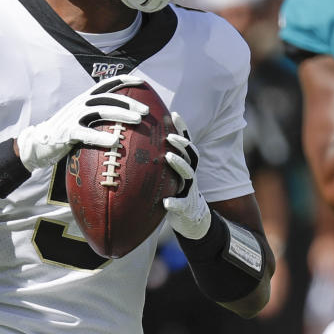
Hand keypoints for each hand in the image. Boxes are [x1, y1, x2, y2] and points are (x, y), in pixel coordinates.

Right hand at [16, 75, 147, 170]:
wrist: (38, 144)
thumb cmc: (66, 133)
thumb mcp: (82, 119)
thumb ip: (98, 116)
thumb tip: (123, 120)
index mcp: (85, 99)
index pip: (107, 84)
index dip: (124, 80)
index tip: (142, 82)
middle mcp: (81, 104)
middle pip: (108, 98)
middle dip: (129, 102)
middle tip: (146, 111)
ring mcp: (73, 116)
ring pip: (101, 110)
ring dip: (121, 114)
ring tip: (138, 120)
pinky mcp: (66, 132)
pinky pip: (86, 133)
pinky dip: (101, 137)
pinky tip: (114, 141)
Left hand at [163, 111, 211, 238]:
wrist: (192, 219)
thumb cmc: (176, 191)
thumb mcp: (172, 174)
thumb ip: (163, 159)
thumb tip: (141, 140)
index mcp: (186, 165)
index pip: (186, 143)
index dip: (182, 128)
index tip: (173, 114)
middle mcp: (190, 175)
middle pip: (190, 155)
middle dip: (182, 144)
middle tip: (169, 136)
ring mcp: (190, 190)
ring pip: (188, 175)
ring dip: (179, 164)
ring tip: (168, 157)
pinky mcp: (186, 208)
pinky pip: (181, 204)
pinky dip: (174, 202)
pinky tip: (166, 201)